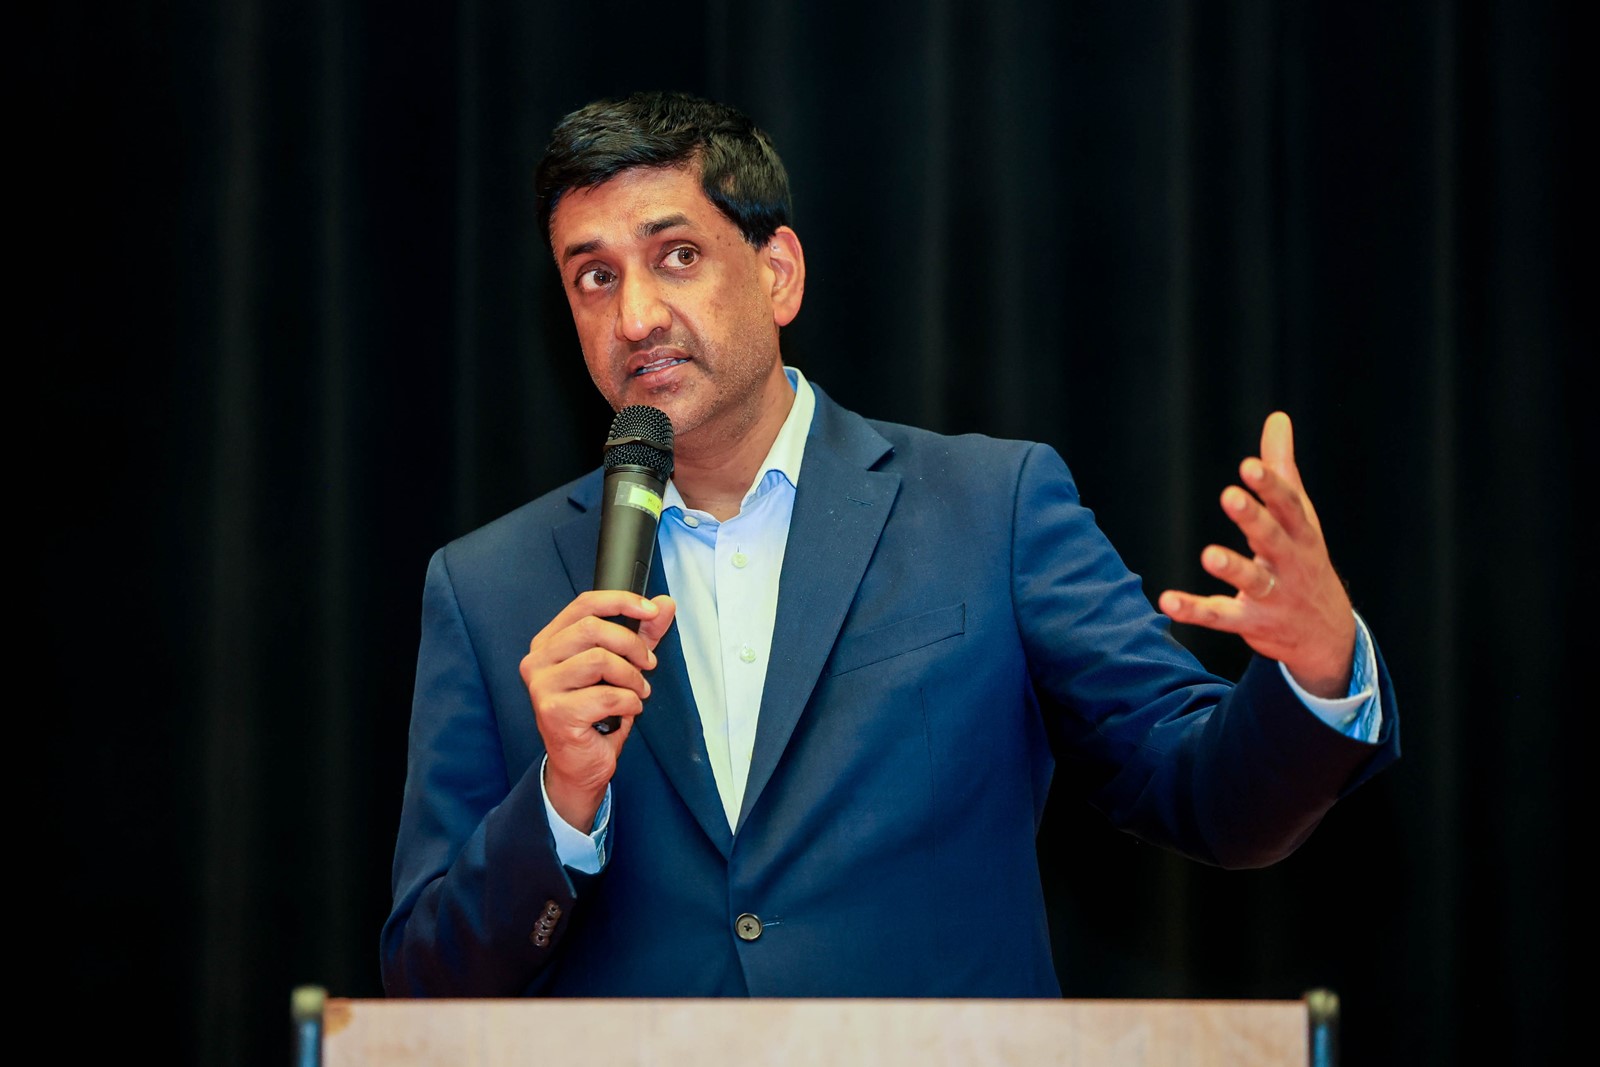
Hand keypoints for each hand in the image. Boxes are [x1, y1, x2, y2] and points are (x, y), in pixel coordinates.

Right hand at [518, 591, 675, 830]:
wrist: (581, 764)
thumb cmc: (596, 712)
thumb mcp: (623, 665)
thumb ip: (643, 633)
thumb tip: (666, 603)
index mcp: (549, 642)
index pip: (584, 604)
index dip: (621, 601)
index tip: (652, 611)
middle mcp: (537, 660)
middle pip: (593, 629)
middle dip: (632, 645)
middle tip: (648, 665)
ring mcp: (542, 687)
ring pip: (600, 660)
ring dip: (631, 677)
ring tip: (637, 692)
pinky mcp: (554, 712)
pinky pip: (606, 695)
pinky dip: (628, 702)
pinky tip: (627, 712)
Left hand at [1158, 412, 1355, 697]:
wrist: (1327, 635)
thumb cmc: (1305, 559)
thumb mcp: (1301, 516)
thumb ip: (1283, 469)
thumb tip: (1277, 418)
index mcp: (1302, 533)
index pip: (1289, 506)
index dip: (1271, 486)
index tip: (1249, 465)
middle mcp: (1291, 564)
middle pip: (1272, 538)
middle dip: (1253, 518)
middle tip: (1230, 496)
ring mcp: (1273, 595)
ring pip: (1253, 580)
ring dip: (1232, 568)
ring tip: (1209, 555)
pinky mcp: (1251, 622)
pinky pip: (1221, 616)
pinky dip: (1195, 610)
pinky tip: (1167, 601)